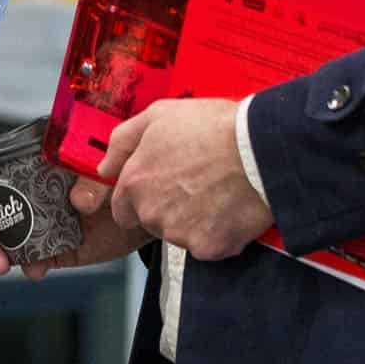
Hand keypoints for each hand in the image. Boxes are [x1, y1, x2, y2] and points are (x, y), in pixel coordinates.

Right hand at [0, 154, 147, 278]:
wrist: (148, 206)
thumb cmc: (122, 172)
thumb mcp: (107, 164)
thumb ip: (93, 177)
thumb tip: (77, 203)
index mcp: (33, 160)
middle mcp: (29, 190)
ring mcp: (39, 221)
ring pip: (4, 237)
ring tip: (1, 263)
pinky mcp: (54, 248)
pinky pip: (32, 259)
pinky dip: (29, 266)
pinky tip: (36, 269)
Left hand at [99, 98, 273, 260]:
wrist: (260, 148)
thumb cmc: (212, 127)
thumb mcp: (159, 116)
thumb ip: (123, 142)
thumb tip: (104, 167)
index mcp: (135, 183)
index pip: (123, 210)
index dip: (144, 198)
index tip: (167, 185)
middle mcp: (151, 212)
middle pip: (152, 223)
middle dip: (169, 210)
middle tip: (198, 184)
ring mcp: (179, 233)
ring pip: (180, 236)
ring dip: (195, 222)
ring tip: (218, 192)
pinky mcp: (208, 247)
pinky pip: (209, 247)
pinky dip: (220, 234)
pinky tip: (232, 209)